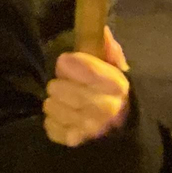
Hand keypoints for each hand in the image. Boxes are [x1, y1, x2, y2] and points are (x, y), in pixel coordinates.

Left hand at [44, 27, 131, 147]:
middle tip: (69, 86)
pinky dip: (54, 121)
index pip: (76, 66)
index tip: (69, 63)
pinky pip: (49, 125)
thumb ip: (109, 51)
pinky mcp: (74, 141)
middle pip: (57, 87)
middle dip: (60, 84)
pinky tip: (66, 119)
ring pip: (49, 105)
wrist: (122, 133)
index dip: (68, 62)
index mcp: (115, 86)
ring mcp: (88, 128)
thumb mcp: (117, 71)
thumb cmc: (114, 96)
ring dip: (55, 102)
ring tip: (68, 103)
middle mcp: (103, 108)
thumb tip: (103, 30)